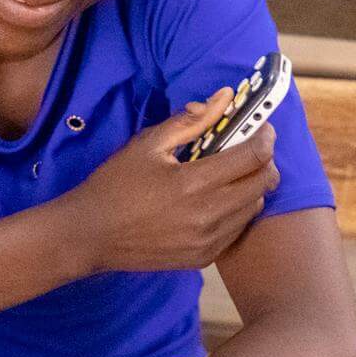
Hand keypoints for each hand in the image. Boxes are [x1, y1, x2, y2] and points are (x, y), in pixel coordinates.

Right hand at [59, 87, 280, 273]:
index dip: (265, 138)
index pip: (254, 157)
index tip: (263, 129)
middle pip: (263, 184)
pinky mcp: (202, 258)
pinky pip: (237, 230)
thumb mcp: (148, 144)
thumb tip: (224, 97)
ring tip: (232, 174)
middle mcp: (207, 215)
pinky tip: (218, 200)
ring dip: (252, 187)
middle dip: (265, 161)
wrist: (90, 235)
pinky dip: (237, 211)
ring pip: (254, 208)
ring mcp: (207, 241)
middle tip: (251, 149)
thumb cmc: (115, 184)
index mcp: (194, 183)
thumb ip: (191, 121)